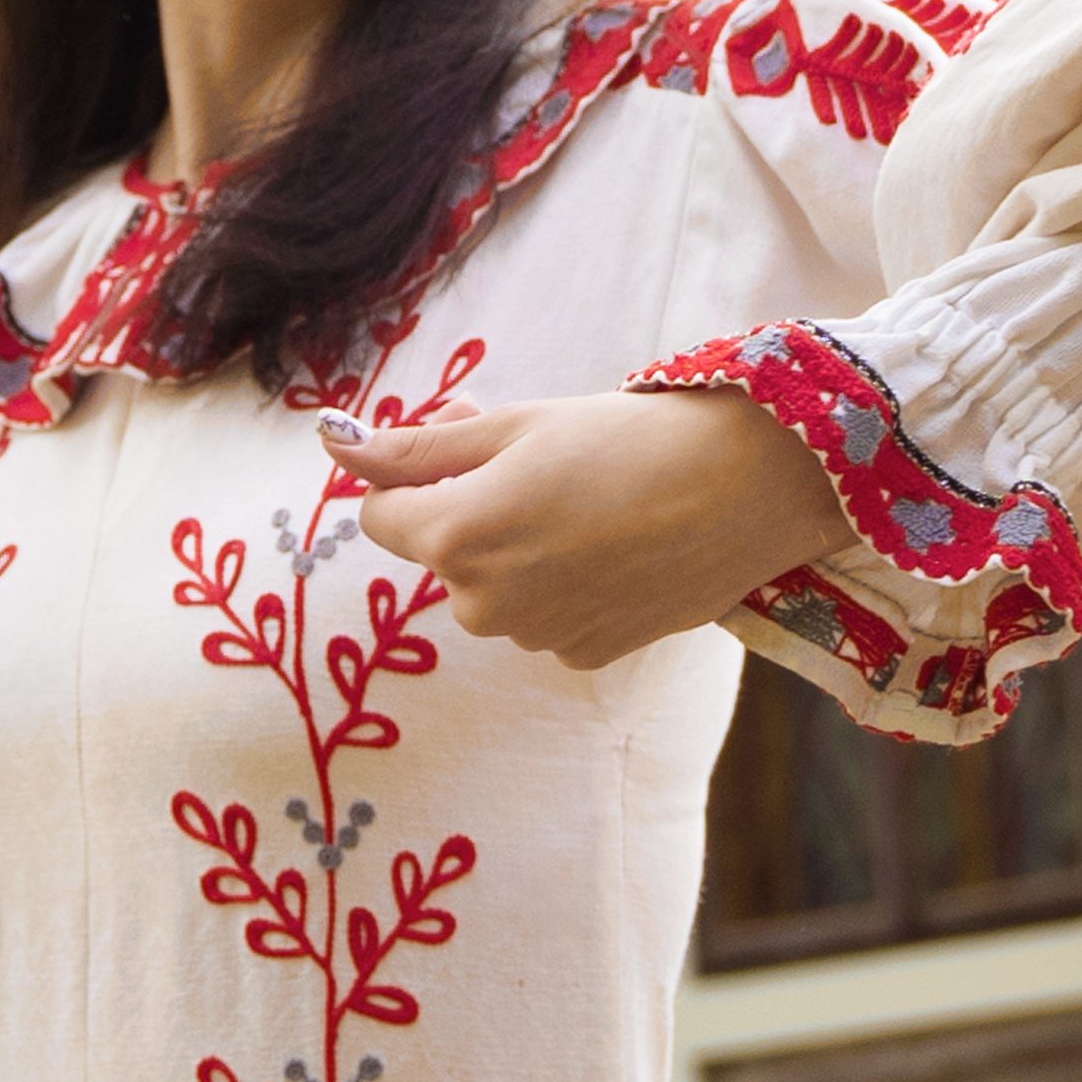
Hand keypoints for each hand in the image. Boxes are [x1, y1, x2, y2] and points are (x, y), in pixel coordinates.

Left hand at [336, 390, 847, 669]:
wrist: (746, 488)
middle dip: (472, 516)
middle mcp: (484, 602)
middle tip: (545, 471)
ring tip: (592, 509)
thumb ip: (420, 447)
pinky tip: (617, 549)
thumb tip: (335, 444)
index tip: (466, 453)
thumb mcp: (517, 425)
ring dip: (520, 554)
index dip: (415, 480)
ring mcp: (535, 637)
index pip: (379, 517)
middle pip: (441, 557)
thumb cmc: (629, 439)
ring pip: (494, 591)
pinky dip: (565, 586)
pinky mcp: (583, 656)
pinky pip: (543, 617)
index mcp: (456, 535)